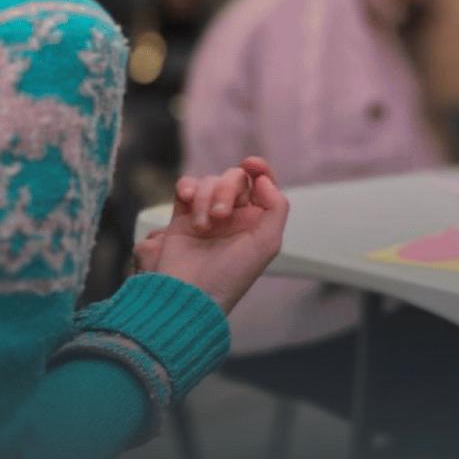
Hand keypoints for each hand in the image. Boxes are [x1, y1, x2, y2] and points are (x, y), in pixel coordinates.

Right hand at [133, 157, 288, 313]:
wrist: (189, 294)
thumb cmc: (230, 275)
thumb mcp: (267, 244)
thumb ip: (276, 207)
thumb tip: (264, 179)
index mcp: (256, 220)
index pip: (261, 184)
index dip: (258, 168)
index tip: (251, 164)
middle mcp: (234, 215)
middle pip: (234, 179)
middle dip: (227, 190)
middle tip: (220, 216)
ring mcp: (207, 214)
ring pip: (209, 182)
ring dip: (205, 199)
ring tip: (202, 227)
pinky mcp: (182, 216)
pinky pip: (186, 187)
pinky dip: (186, 188)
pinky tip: (185, 199)